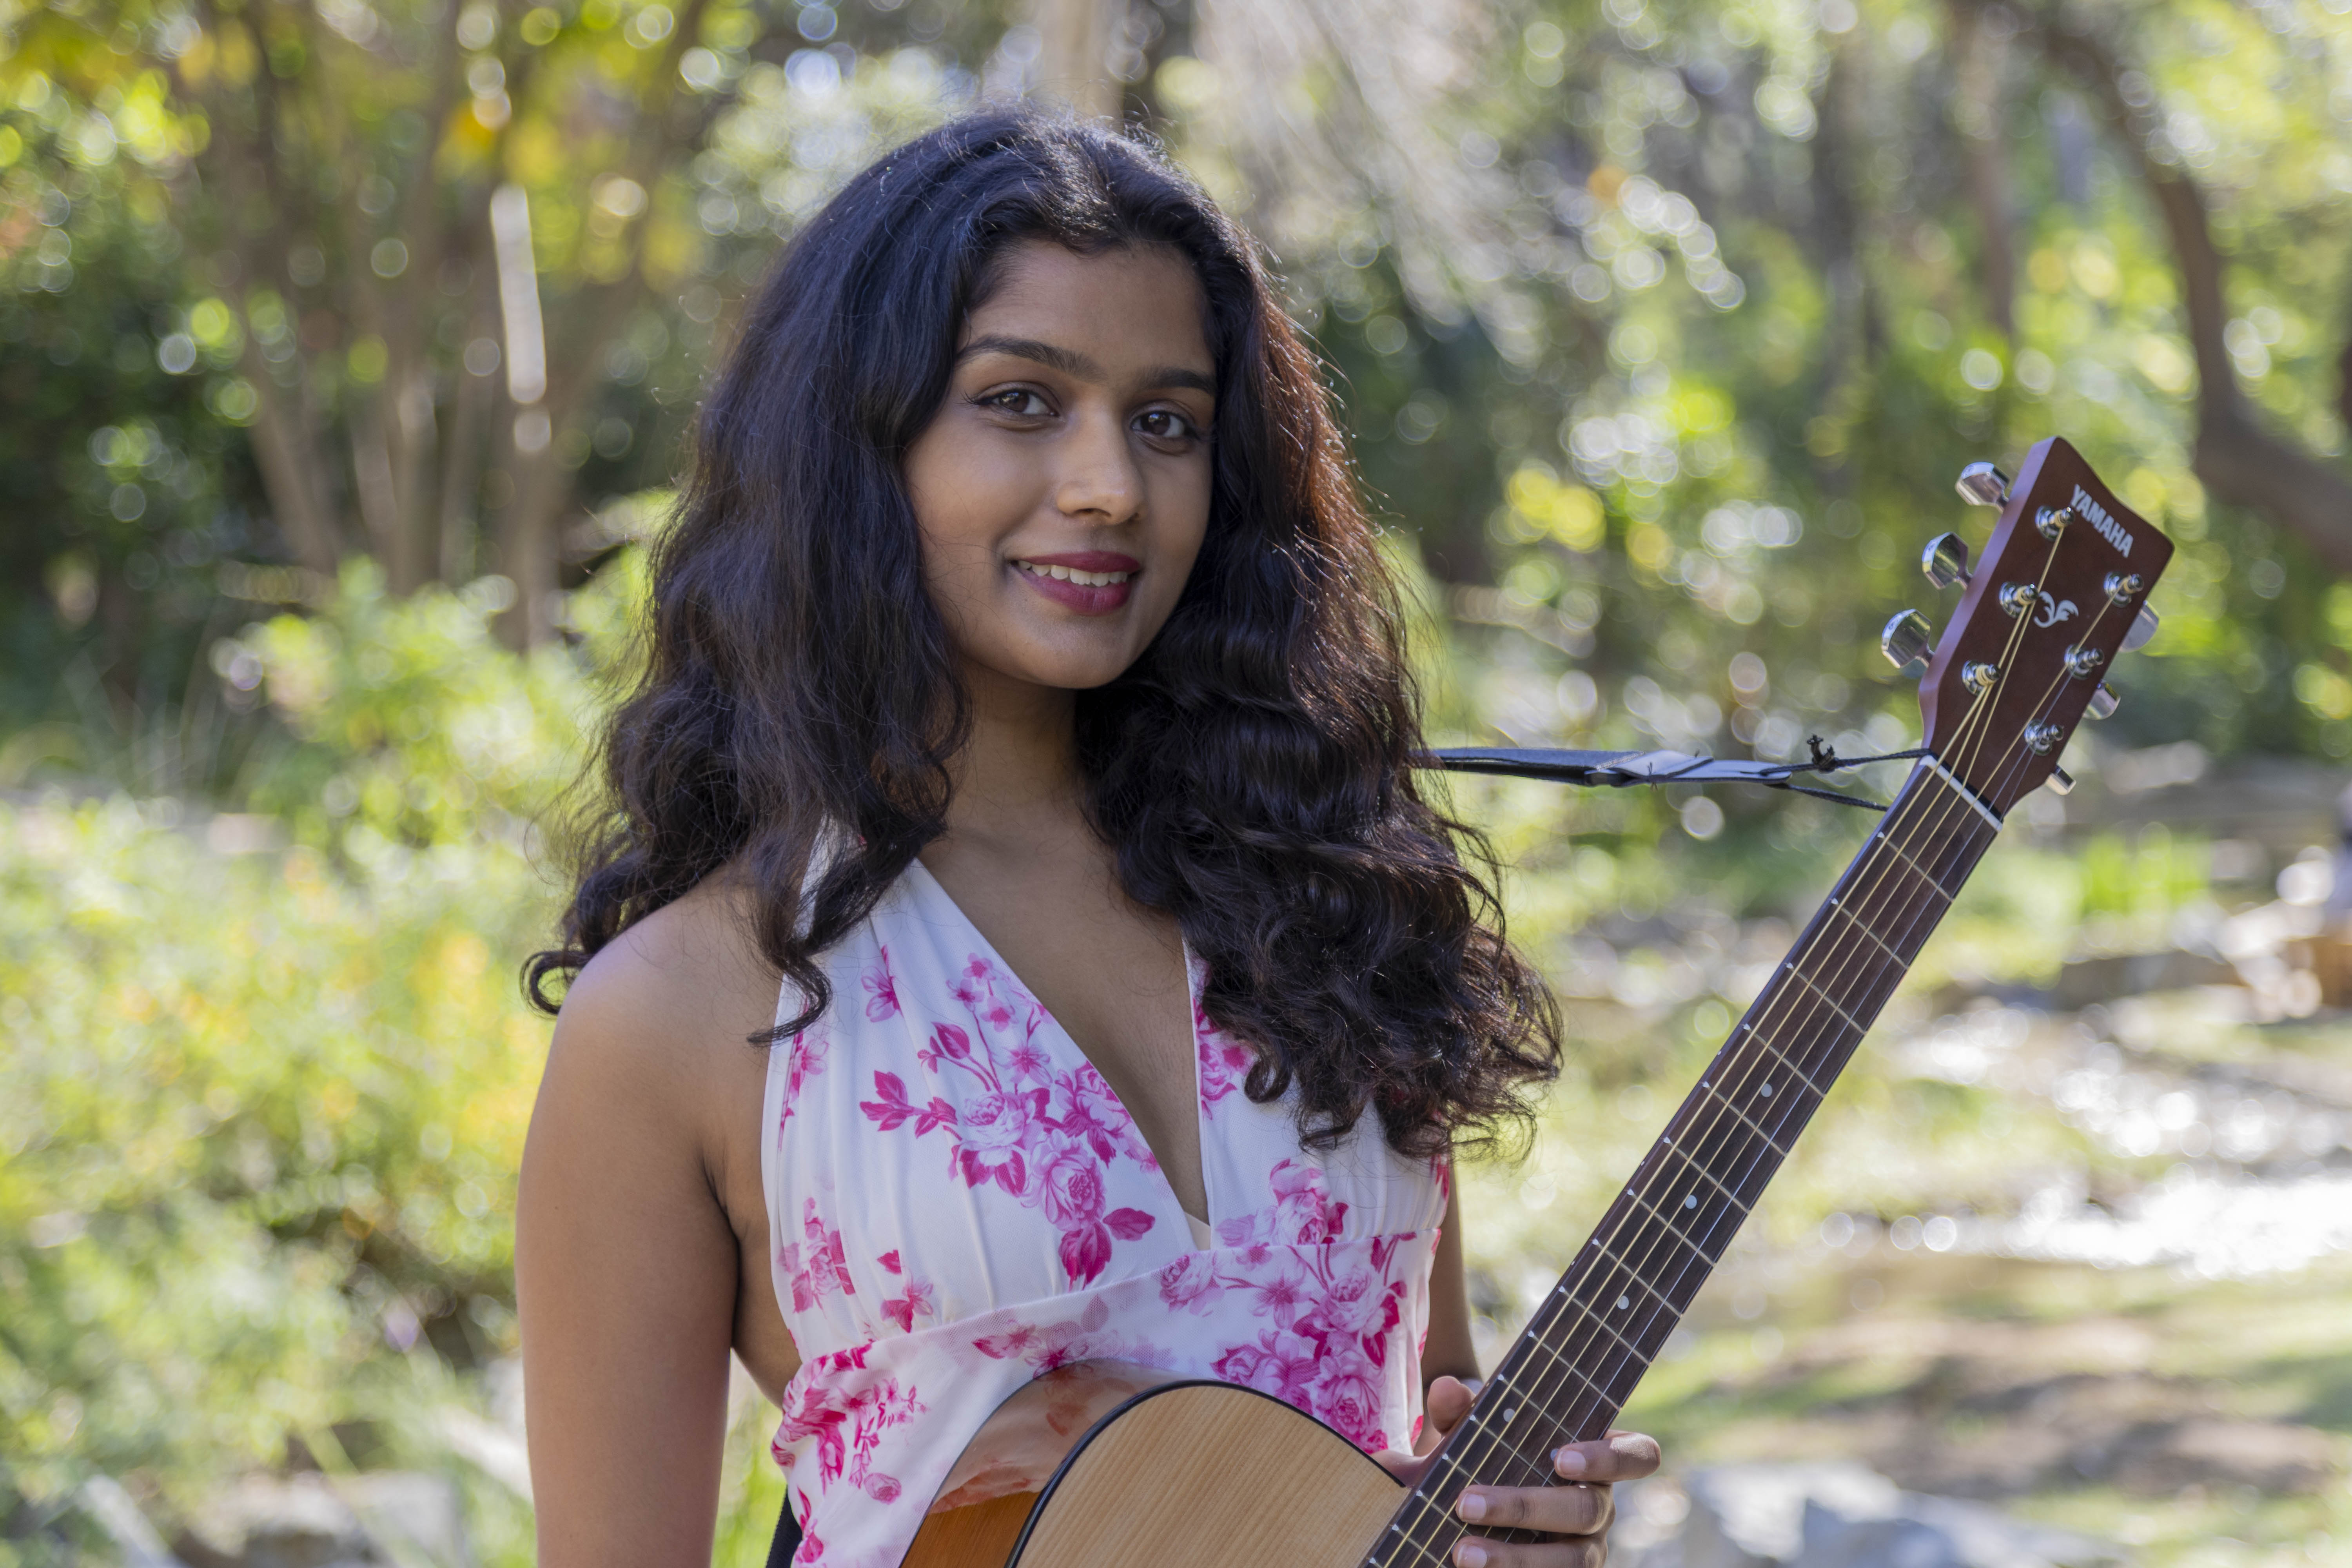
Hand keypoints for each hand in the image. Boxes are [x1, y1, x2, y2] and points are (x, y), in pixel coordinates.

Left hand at [1377, 1376, 1661, 1567]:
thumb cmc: (1485, 1456)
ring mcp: (1585, 1550)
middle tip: (1467, 1503)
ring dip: (1513, 1558)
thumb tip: (1447, 1389)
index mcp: (1595, 1459)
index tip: (1562, 1458)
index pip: (1638, 1455)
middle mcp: (1599, 1506)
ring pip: (1568, 1560)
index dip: (1609, 1457)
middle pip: (1584, 1510)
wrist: (1466, 1505)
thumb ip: (1460, 1409)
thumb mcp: (1472, 1432)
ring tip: (1463, 1552)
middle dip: (1524, 1508)